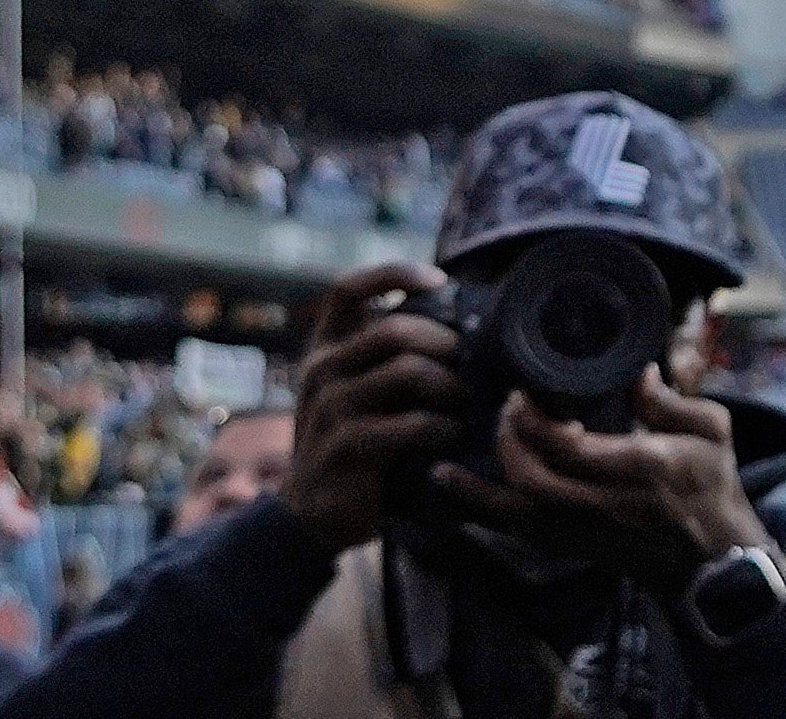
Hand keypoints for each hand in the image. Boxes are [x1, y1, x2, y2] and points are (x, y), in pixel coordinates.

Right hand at [282, 260, 464, 550]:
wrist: (313, 511)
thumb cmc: (357, 438)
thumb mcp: (363, 389)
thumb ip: (392, 355)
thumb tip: (465, 318)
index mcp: (326, 348)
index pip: (346, 289)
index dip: (392, 274)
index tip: (438, 280)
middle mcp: (320, 371)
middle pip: (395, 330)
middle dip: (446, 343)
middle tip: (472, 366)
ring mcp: (327, 410)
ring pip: (407, 372)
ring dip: (451, 387)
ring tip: (467, 403)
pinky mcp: (342, 448)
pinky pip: (408, 424)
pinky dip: (441, 426)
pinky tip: (450, 435)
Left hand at [436, 365, 768, 593]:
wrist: (710, 557)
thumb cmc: (712, 486)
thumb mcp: (712, 430)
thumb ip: (672, 401)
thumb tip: (640, 372)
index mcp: (640, 468)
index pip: (570, 448)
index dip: (537, 422)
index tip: (524, 394)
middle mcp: (603, 503)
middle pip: (532, 478)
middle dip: (508, 441)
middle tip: (505, 408)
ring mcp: (582, 530)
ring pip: (514, 512)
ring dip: (478, 484)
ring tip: (453, 457)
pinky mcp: (570, 546)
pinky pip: (516, 531)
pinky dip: (483, 511)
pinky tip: (459, 490)